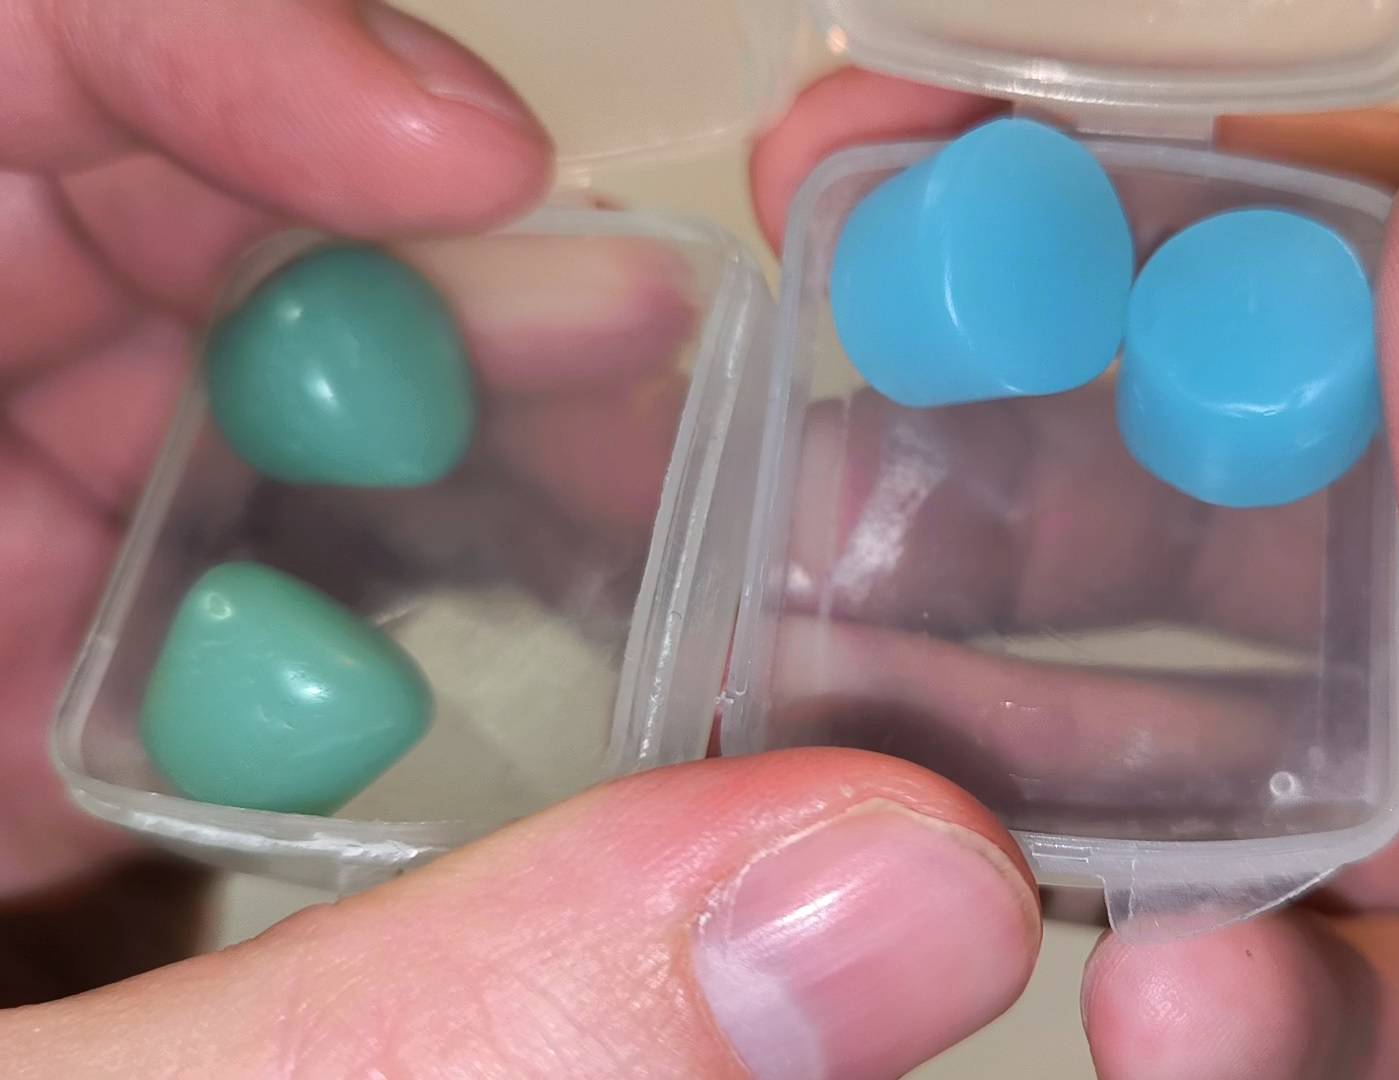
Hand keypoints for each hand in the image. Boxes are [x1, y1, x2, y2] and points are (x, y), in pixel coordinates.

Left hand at [1, 8, 1040, 1075]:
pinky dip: (381, 612)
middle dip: (399, 261)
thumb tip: (903, 893)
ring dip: (430, 435)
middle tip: (644, 369)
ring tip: (646, 493)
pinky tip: (510, 685)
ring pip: (181, 401)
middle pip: (106, 216)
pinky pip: (192, 586)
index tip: (460, 172)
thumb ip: (446, 1030)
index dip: (203, 44)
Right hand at [750, 70, 1398, 1075]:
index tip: (922, 170)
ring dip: (1141, 798)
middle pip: (1319, 533)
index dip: (1182, 210)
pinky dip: (1267, 1019)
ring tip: (974, 793)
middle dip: (1074, 508)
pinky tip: (1187, 1004)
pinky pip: (1389, 1024)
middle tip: (841, 496)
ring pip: (1315, 798)